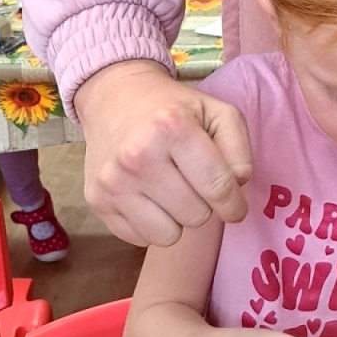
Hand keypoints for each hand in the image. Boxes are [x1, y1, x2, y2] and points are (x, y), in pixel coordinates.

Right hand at [75, 61, 253, 245]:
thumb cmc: (173, 109)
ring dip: (177, 219)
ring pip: (168, 236)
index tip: (235, 207)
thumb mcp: (217, 112)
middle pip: (196, 216)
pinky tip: (148, 196)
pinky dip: (151, 224)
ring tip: (171, 191)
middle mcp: (138, 156)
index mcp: (172, 128)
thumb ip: (239, 149)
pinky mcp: (97, 200)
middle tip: (193, 184)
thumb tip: (236, 187)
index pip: (219, 188)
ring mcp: (113, 181)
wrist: (113, 98)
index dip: (235, 205)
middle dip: (203, 204)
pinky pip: (140, 239)